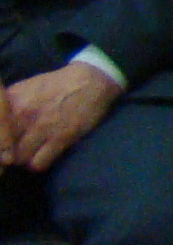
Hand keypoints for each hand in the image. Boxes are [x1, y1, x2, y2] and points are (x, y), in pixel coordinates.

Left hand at [2, 62, 120, 172]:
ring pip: (18, 158)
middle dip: (7, 151)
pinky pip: (38, 163)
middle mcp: (22, 114)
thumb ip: (8, 105)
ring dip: (22, 158)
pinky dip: (37, 164)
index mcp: (11, 100)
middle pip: (3, 147)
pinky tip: (41, 157)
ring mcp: (41, 127)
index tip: (2, 143)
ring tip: (28, 153)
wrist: (91, 81)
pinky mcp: (60, 138)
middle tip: (13, 150)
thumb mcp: (25, 87)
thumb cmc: (56, 84)